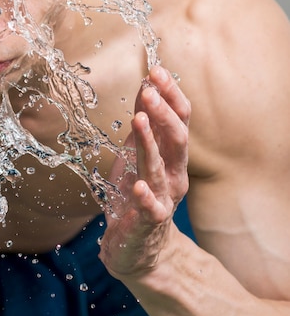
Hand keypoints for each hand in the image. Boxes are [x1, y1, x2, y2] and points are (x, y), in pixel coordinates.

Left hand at [99, 65, 189, 277]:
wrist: (136, 246)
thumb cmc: (136, 191)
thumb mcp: (137, 151)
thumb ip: (144, 121)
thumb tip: (145, 84)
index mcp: (172, 154)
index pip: (179, 119)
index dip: (170, 94)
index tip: (156, 70)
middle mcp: (174, 174)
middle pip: (177, 139)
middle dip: (164, 112)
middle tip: (149, 89)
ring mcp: (163, 199)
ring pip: (162, 168)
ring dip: (150, 143)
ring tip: (140, 120)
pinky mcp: (147, 223)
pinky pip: (151, 210)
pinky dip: (145, 198)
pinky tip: (137, 186)